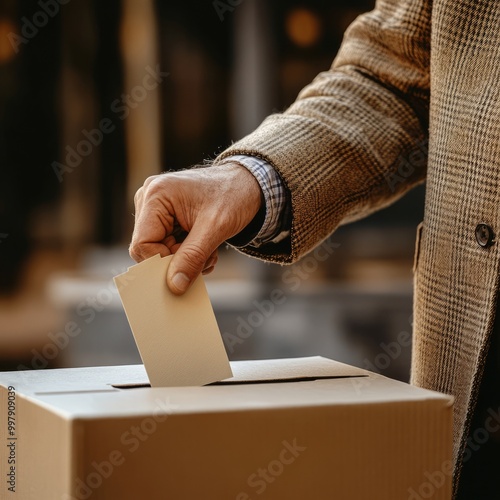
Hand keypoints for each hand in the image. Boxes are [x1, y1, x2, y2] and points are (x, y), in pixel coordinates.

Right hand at [129, 163, 261, 293]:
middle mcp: (149, 198)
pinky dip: (188, 253)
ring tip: (210, 249)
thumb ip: (192, 258)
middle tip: (206, 257)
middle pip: (149, 249)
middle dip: (179, 260)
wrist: (248, 184)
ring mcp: (156, 207)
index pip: (142, 245)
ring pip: (160, 250)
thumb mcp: (215, 229)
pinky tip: (206, 246)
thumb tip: (174, 286)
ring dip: (187, 258)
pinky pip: (167, 246)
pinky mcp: (165, 216)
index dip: (164, 262)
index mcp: (156, 195)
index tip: (191, 264)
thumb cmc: (234, 196)